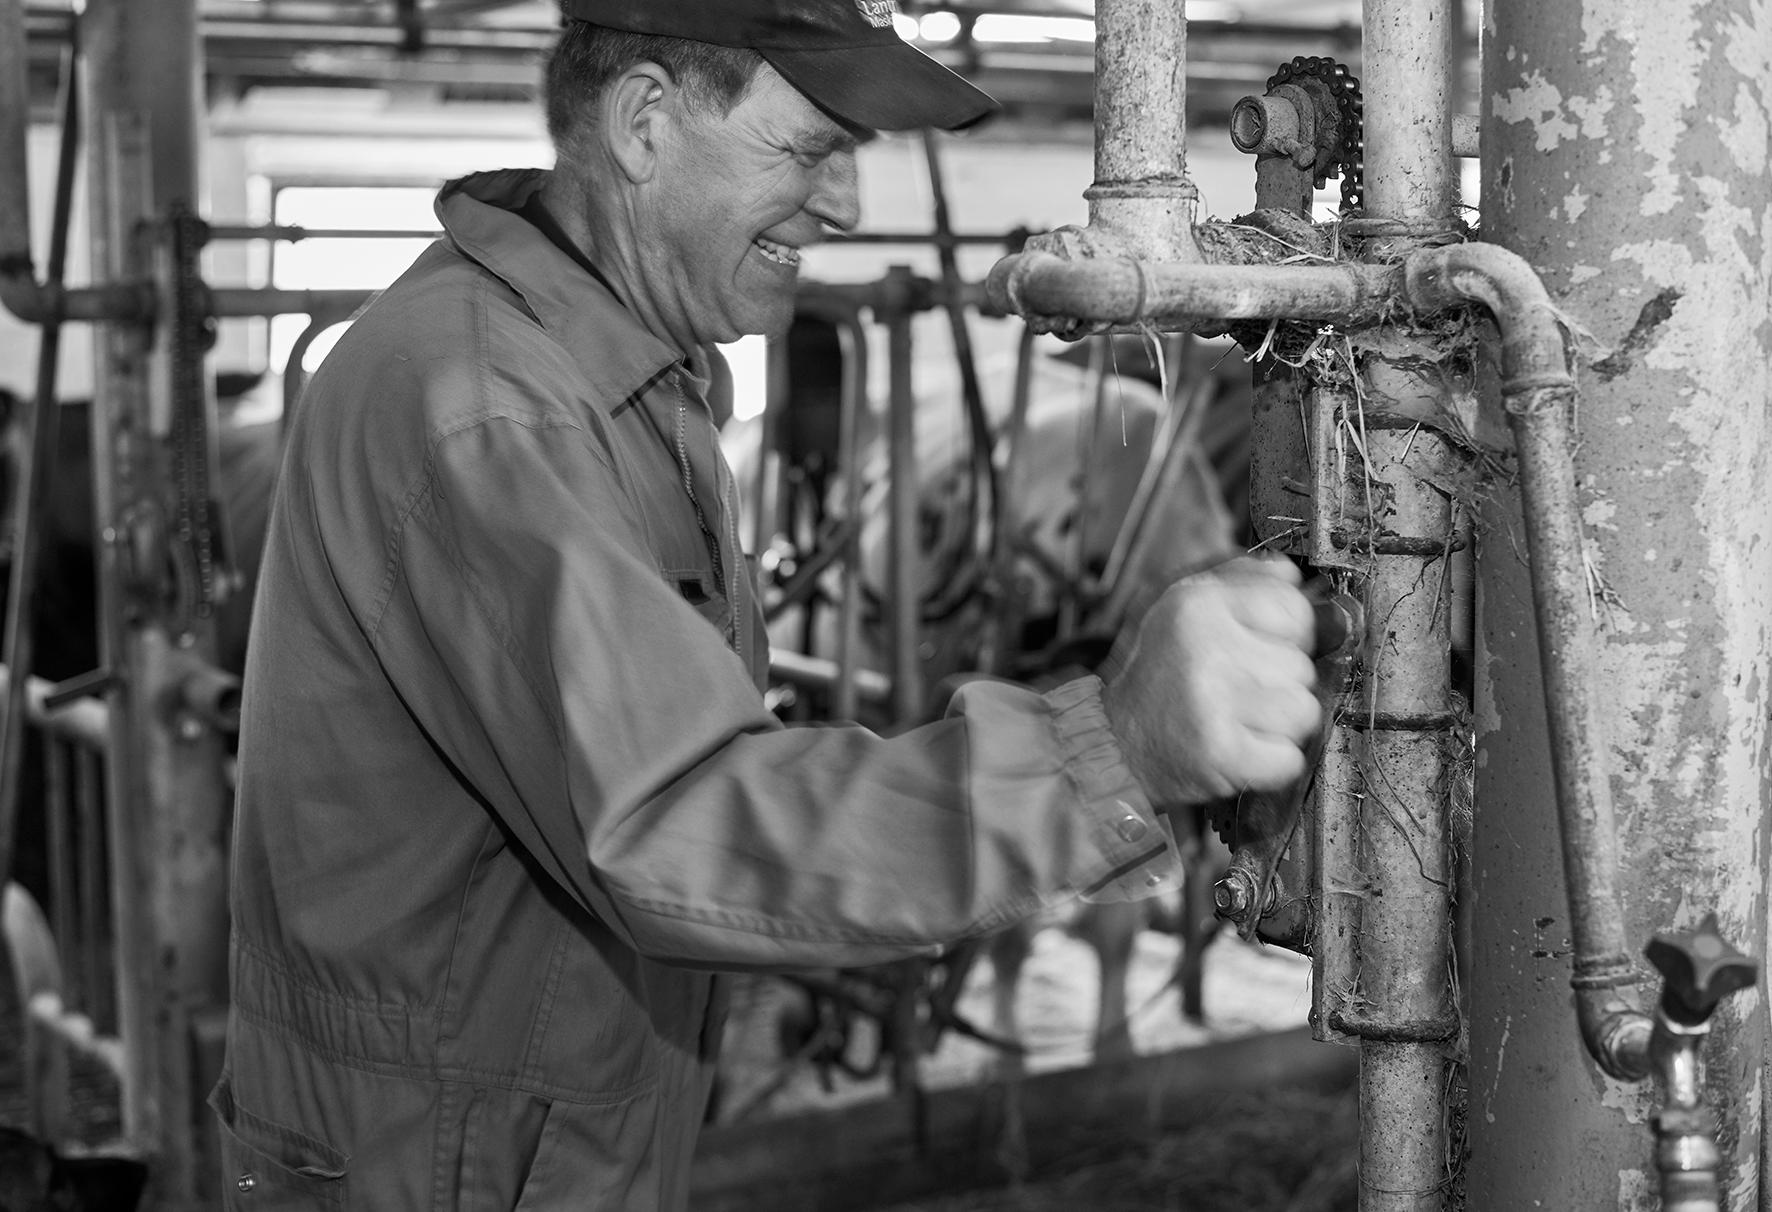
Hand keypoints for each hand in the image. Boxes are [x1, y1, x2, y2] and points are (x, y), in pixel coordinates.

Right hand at [1100, 556, 1321, 804]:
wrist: (1118, 741)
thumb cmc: (1162, 675)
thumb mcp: (1188, 605)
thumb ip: (1243, 580)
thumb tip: (1293, 575)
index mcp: (1199, 602)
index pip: (1296, 608)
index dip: (1288, 634)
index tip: (1257, 649)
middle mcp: (1206, 646)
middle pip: (1302, 666)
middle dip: (1280, 684)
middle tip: (1236, 691)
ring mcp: (1213, 702)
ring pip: (1303, 712)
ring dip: (1280, 726)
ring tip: (1238, 720)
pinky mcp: (1221, 753)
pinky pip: (1289, 758)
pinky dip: (1272, 763)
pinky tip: (1239, 749)